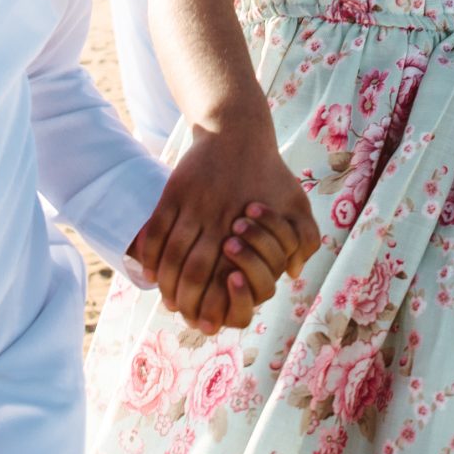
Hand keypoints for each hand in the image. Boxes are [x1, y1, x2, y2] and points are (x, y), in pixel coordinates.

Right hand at [128, 122, 317, 336]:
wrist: (237, 131)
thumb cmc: (271, 174)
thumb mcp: (297, 204)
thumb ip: (303, 240)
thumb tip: (291, 274)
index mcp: (248, 231)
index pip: (225, 280)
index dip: (215, 306)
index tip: (207, 322)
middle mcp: (219, 222)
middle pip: (195, 273)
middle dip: (186, 300)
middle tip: (181, 315)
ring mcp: (193, 207)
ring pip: (172, 255)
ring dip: (166, 283)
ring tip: (166, 299)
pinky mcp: (174, 192)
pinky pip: (156, 230)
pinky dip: (150, 255)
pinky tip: (150, 272)